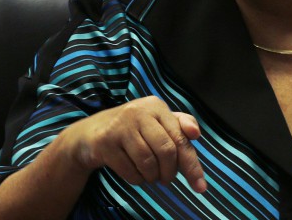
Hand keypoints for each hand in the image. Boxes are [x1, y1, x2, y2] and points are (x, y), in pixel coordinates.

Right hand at [62, 95, 206, 192]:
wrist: (90, 133)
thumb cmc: (133, 129)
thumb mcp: (157, 122)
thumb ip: (180, 126)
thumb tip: (196, 133)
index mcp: (156, 106)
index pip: (181, 138)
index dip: (192, 164)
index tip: (200, 186)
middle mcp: (139, 111)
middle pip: (166, 150)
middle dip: (170, 172)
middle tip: (167, 180)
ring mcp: (120, 126)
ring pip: (147, 162)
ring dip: (152, 176)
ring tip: (150, 176)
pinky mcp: (105, 142)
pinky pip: (129, 170)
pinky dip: (136, 179)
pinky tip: (135, 174)